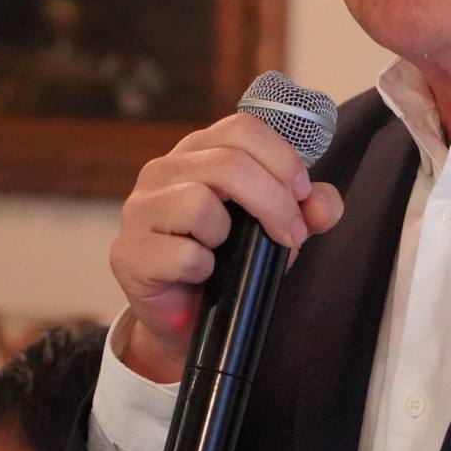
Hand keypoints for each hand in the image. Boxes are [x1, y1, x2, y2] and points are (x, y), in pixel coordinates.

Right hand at [109, 112, 344, 381]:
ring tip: (227, 252)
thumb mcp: (278, 228)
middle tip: (291, 235)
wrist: (188, 321)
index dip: (281, 158)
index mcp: (200, 151)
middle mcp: (164, 170)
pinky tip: (203, 274)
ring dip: (229, 235)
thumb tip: (322, 204)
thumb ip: (308, 209)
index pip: (242, 128)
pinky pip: (182, 253)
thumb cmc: (231, 261)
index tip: (303, 193)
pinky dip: (204, 267)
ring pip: (199, 203)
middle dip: (273, 201)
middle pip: (228, 163)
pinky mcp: (128, 252)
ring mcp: (140, 208)